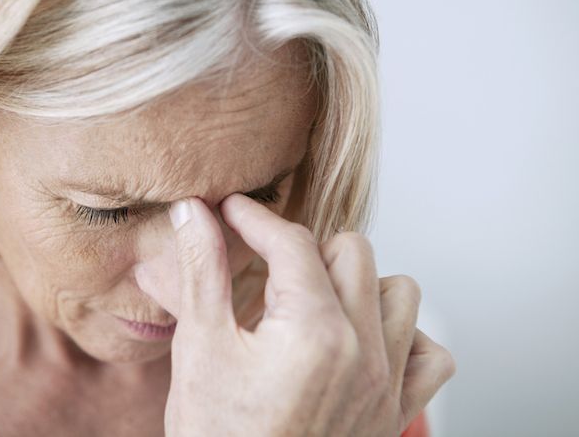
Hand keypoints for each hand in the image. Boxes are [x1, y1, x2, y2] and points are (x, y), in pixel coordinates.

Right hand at [141, 193, 454, 436]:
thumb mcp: (201, 347)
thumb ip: (202, 270)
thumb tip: (194, 213)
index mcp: (313, 330)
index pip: (292, 242)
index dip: (255, 217)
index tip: (232, 211)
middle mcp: (363, 351)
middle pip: (353, 251)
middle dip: (306, 248)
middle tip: (268, 268)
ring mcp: (386, 383)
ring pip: (400, 292)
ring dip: (359, 284)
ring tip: (315, 301)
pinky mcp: (395, 412)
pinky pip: (430, 355)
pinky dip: (404, 336)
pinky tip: (362, 341)